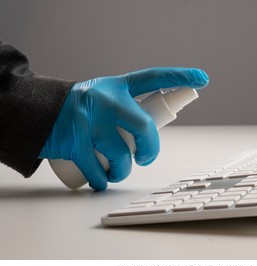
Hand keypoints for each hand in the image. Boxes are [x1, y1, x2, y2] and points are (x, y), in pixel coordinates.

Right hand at [40, 67, 208, 189]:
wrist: (38, 112)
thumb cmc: (81, 110)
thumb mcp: (103, 98)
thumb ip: (127, 108)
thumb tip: (151, 134)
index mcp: (116, 86)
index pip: (153, 77)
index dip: (179, 77)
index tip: (202, 78)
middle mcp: (104, 100)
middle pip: (144, 126)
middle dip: (151, 148)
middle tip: (147, 157)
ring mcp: (88, 121)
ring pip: (122, 154)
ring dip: (123, 170)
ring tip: (118, 170)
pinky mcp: (73, 142)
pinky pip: (98, 171)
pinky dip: (103, 181)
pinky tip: (102, 179)